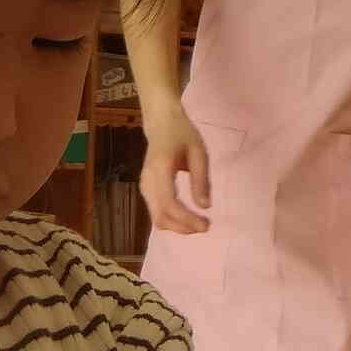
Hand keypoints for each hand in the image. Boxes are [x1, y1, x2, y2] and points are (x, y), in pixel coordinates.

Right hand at [141, 109, 211, 234]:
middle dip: (183, 227)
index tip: (206, 225)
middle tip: (205, 226)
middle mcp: (147, 180)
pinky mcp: (146, 190)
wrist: (161, 122)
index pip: (169, 203)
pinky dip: (172, 220)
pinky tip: (188, 216)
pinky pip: (156, 212)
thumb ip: (201, 180)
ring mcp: (144, 186)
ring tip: (198, 222)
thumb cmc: (182, 134)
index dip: (187, 219)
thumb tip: (205, 207)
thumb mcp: (198, 153)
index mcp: (160, 168)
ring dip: (178, 226)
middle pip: (160, 217)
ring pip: (157, 218)